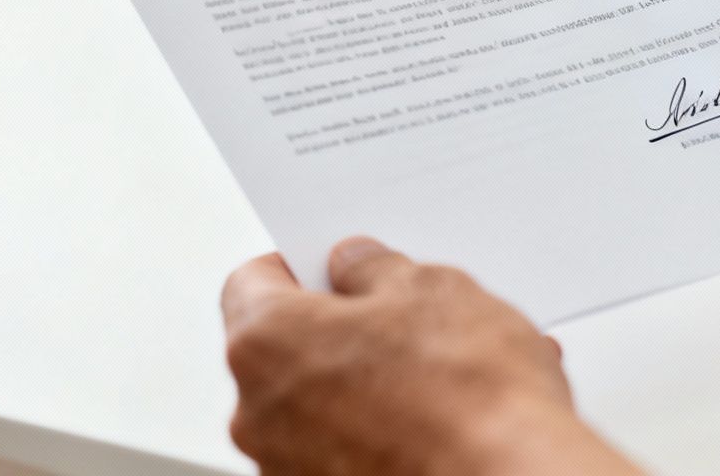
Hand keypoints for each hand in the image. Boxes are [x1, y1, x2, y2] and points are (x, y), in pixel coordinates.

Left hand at [220, 238, 641, 475]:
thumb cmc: (468, 399)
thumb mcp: (430, 289)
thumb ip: (373, 269)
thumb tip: (356, 268)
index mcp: (264, 345)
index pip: (251, 283)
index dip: (299, 266)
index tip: (335, 265)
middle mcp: (258, 418)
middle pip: (287, 350)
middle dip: (344, 329)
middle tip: (404, 316)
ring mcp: (288, 470)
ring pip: (322, 407)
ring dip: (371, 384)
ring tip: (447, 373)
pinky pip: (349, 451)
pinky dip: (388, 432)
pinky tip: (448, 418)